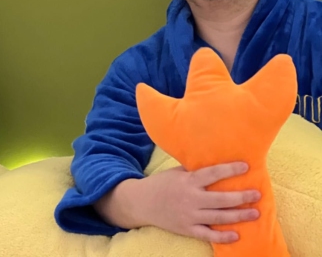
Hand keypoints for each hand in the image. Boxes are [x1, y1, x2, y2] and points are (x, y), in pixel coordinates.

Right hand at [96, 162, 260, 243]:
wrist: (140, 203)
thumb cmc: (160, 184)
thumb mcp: (175, 172)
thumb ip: (193, 170)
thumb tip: (212, 160)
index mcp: (188, 181)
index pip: (213, 174)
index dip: (230, 170)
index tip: (246, 166)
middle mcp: (191, 198)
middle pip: (221, 199)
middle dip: (242, 197)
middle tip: (257, 194)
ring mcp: (189, 215)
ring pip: (219, 217)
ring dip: (239, 216)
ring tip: (255, 213)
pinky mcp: (186, 229)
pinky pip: (208, 234)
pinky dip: (223, 236)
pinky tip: (237, 235)